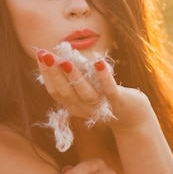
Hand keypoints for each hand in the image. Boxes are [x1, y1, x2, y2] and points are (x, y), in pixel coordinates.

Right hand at [37, 50, 156, 131]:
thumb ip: (74, 77)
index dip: (46, 73)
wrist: (131, 119)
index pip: (55, 90)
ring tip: (64, 60)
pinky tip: (98, 62)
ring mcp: (100, 105)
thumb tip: (62, 55)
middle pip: (65, 91)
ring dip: (74, 75)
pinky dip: (104, 76)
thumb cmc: (105, 98)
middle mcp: (83, 108)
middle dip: (54, 72)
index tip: (40, 54)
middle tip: (45, 54)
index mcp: (72, 105)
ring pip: (84, 91)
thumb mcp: (86, 89)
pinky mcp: (117, 100)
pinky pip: (109, 89)